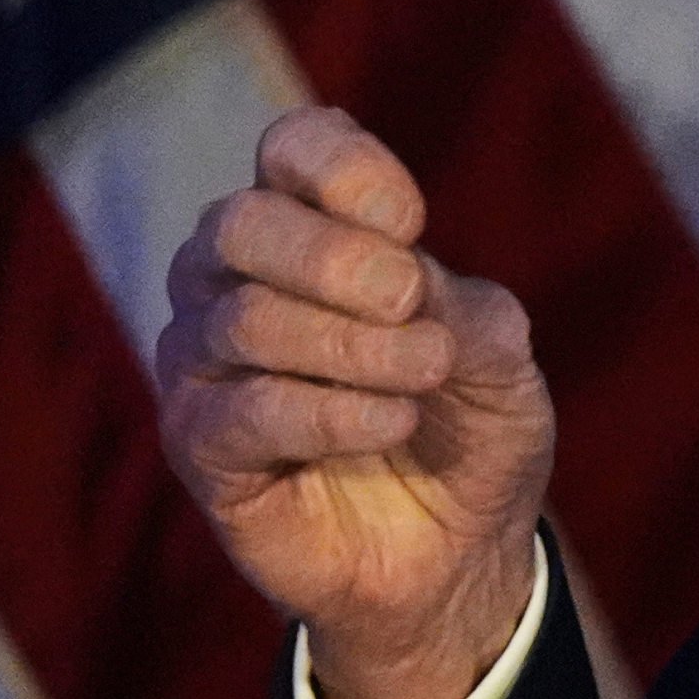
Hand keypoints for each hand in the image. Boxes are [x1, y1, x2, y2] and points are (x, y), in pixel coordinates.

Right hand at [157, 106, 555, 698]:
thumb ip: (460, 307)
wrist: (457, 550)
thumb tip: (407, 285)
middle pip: (243, 223)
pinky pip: (242, 412)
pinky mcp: (199, 447)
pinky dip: (329, 413)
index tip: (411, 221)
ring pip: (244, 320)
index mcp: (311, 227)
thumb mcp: (499, 358)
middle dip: (336, 257)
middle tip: (409, 299)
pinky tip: (391, 422)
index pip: (292, 147)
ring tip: (427, 373)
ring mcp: (205, 363)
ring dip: (353, 346)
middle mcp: (235, 280)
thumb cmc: (470, 429)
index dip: (344, 170)